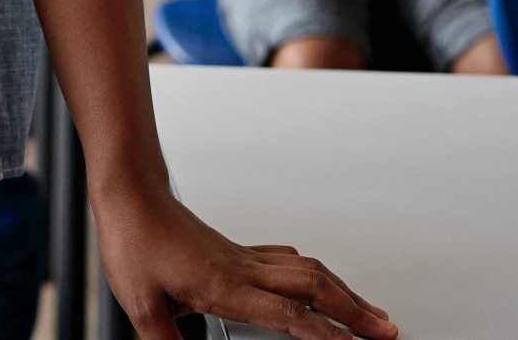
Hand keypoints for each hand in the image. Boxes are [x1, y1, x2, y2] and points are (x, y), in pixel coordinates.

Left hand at [97, 188, 394, 339]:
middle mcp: (243, 269)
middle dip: (356, 312)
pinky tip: (318, 279)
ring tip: (370, 311)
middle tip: (387, 331)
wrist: (129, 192)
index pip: (290, 314)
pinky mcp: (235, 249)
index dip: (328, 334)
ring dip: (344, 291)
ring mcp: (243, 256)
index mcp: (225, 286)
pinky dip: (314, 273)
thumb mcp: (140, 303)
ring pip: (308, 271)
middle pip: (315, 289)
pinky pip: (287, 260)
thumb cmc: (133, 239)